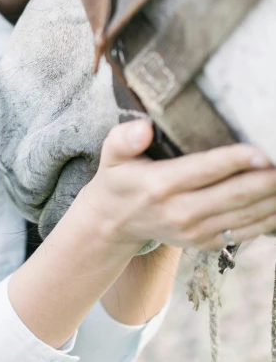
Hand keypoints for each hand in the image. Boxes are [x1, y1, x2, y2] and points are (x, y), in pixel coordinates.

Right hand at [80, 119, 275, 250]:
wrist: (113, 223)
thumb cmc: (118, 178)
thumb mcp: (111, 154)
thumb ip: (124, 137)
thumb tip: (144, 128)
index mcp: (160, 185)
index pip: (206, 170)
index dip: (237, 160)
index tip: (263, 151)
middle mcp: (181, 211)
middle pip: (235, 195)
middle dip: (267, 180)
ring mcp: (195, 231)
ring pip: (246, 215)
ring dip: (272, 198)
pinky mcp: (205, 242)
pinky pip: (245, 232)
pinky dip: (268, 218)